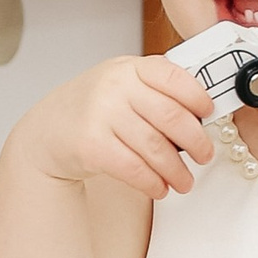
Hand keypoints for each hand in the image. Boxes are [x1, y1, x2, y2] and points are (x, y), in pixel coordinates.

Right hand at [15, 55, 215, 201]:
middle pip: (170, 116)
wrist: (47, 130)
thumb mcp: (122, 84)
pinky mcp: (91, 146)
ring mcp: (101, 115)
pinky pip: (134, 168)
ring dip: (177, 170)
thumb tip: (201, 117)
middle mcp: (114, 87)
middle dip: (196, 141)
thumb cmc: (93, 109)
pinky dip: (153, 182)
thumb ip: (156, 91)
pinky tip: (160, 188)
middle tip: (205, 155)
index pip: (173, 77)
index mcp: (129, 68)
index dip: (197, 97)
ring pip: (155, 147)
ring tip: (185, 181)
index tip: (209, 114)